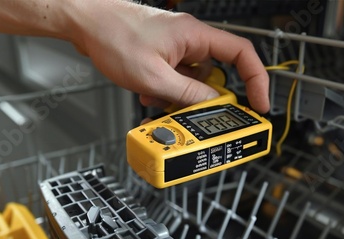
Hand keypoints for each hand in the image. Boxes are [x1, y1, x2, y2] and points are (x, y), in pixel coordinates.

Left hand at [67, 0, 269, 111]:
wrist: (85, 22)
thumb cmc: (114, 36)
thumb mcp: (154, 76)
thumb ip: (187, 94)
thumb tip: (213, 105)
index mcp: (196, 36)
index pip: (242, 54)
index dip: (256, 80)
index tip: (259, 104)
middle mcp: (189, 40)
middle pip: (214, 76)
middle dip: (201, 98)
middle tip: (190, 112)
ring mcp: (174, 48)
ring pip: (191, 82)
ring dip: (177, 98)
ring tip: (155, 99)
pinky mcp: (161, 56)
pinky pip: (173, 80)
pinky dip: (164, 92)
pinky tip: (146, 94)